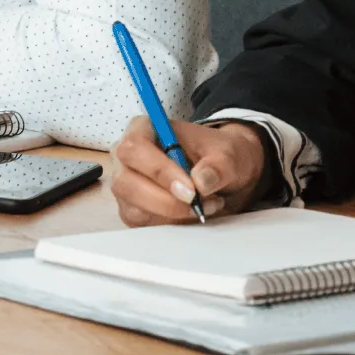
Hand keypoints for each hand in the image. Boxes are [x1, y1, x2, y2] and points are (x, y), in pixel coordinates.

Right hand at [109, 116, 270, 225]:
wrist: (223, 173)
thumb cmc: (218, 155)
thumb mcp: (229, 154)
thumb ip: (218, 165)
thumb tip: (200, 181)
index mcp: (143, 130)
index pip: (135, 148)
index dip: (159, 171)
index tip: (190, 190)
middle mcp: (127, 158)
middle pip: (125, 182)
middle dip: (164, 200)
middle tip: (197, 205)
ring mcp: (127, 184)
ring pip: (132, 207)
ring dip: (169, 215)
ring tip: (203, 207)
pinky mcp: (133, 208)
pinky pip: (140, 223)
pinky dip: (168, 224)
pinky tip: (190, 215)